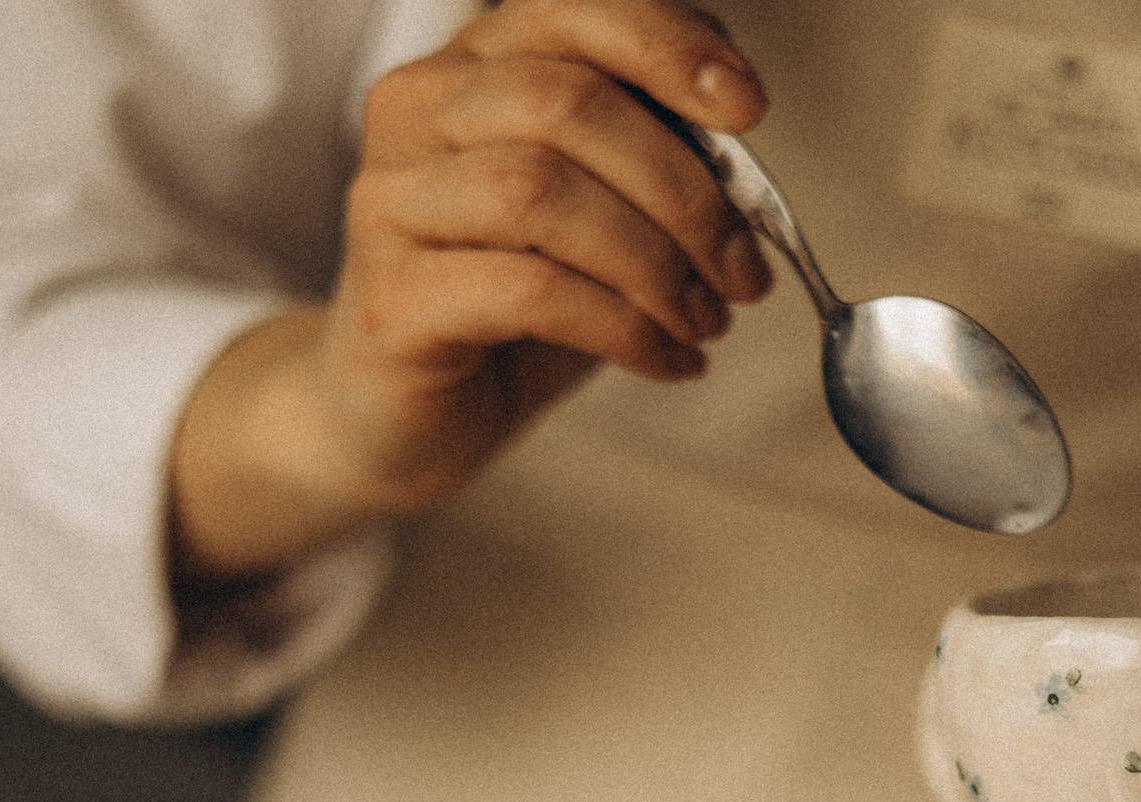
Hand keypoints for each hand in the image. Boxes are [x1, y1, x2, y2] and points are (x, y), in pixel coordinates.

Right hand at [170, 0, 770, 576]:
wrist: (406, 422)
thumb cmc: (510, 310)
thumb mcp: (595, 214)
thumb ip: (652, 159)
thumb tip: (742, 155)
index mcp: (470, 67)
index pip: (570, 10)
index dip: (667, 46)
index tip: (748, 111)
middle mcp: (416, 113)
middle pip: (567, 101)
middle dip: (684, 189)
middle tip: (744, 270)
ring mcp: (391, 202)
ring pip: (541, 192)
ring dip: (655, 263)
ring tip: (705, 321)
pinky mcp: (391, 298)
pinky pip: (528, 291)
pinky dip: (623, 328)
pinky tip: (667, 360)